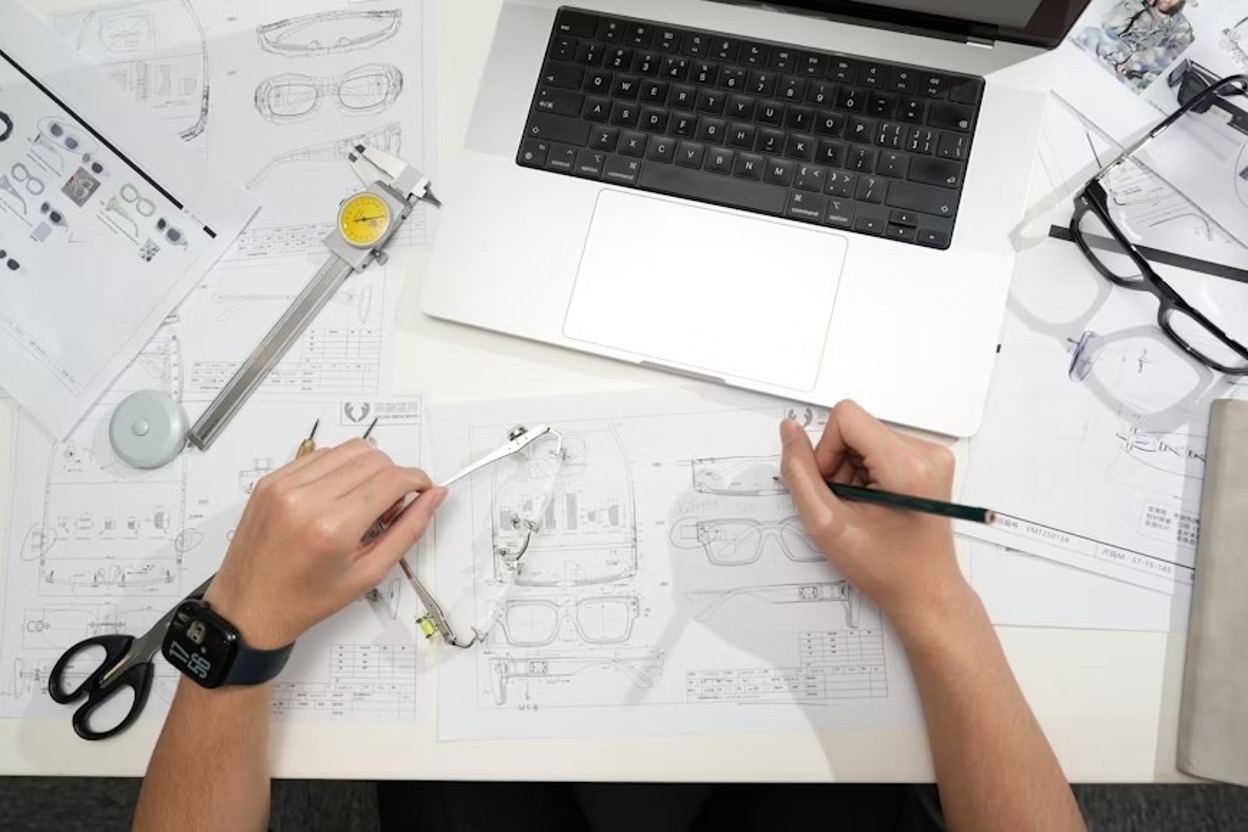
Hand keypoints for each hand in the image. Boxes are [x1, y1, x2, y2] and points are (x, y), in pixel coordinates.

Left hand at [203, 439, 445, 648]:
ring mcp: (284, 484)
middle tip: (389, 508)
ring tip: (360, 502)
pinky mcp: (271, 480)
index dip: (417, 481)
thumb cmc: (305, 599)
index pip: (392, 479)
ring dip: (366, 469)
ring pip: (348, 449)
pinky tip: (335, 497)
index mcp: (333, 527)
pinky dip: (337, 469)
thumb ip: (408, 530)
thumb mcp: (368, 573)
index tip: (422, 491)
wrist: (248, 607)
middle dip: (393, 477)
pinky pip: (320, 455)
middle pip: (374, 458)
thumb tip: (434, 496)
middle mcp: (306, 498)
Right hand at [779, 401, 968, 631]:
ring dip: (852, 471)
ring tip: (862, 506)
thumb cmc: (888, 568)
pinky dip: (867, 473)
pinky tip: (873, 502)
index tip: (831, 485)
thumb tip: (790, 432)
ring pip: (866, 438)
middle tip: (847, 504)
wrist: (924, 590)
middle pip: (856, 428)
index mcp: (908, 466)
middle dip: (839, 464)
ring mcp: (932, 456)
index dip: (825, 450)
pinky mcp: (929, 462)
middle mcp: (927, 454)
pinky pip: (881, 447)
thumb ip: (800, 473)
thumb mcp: (827, 524)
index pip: (847, 417)